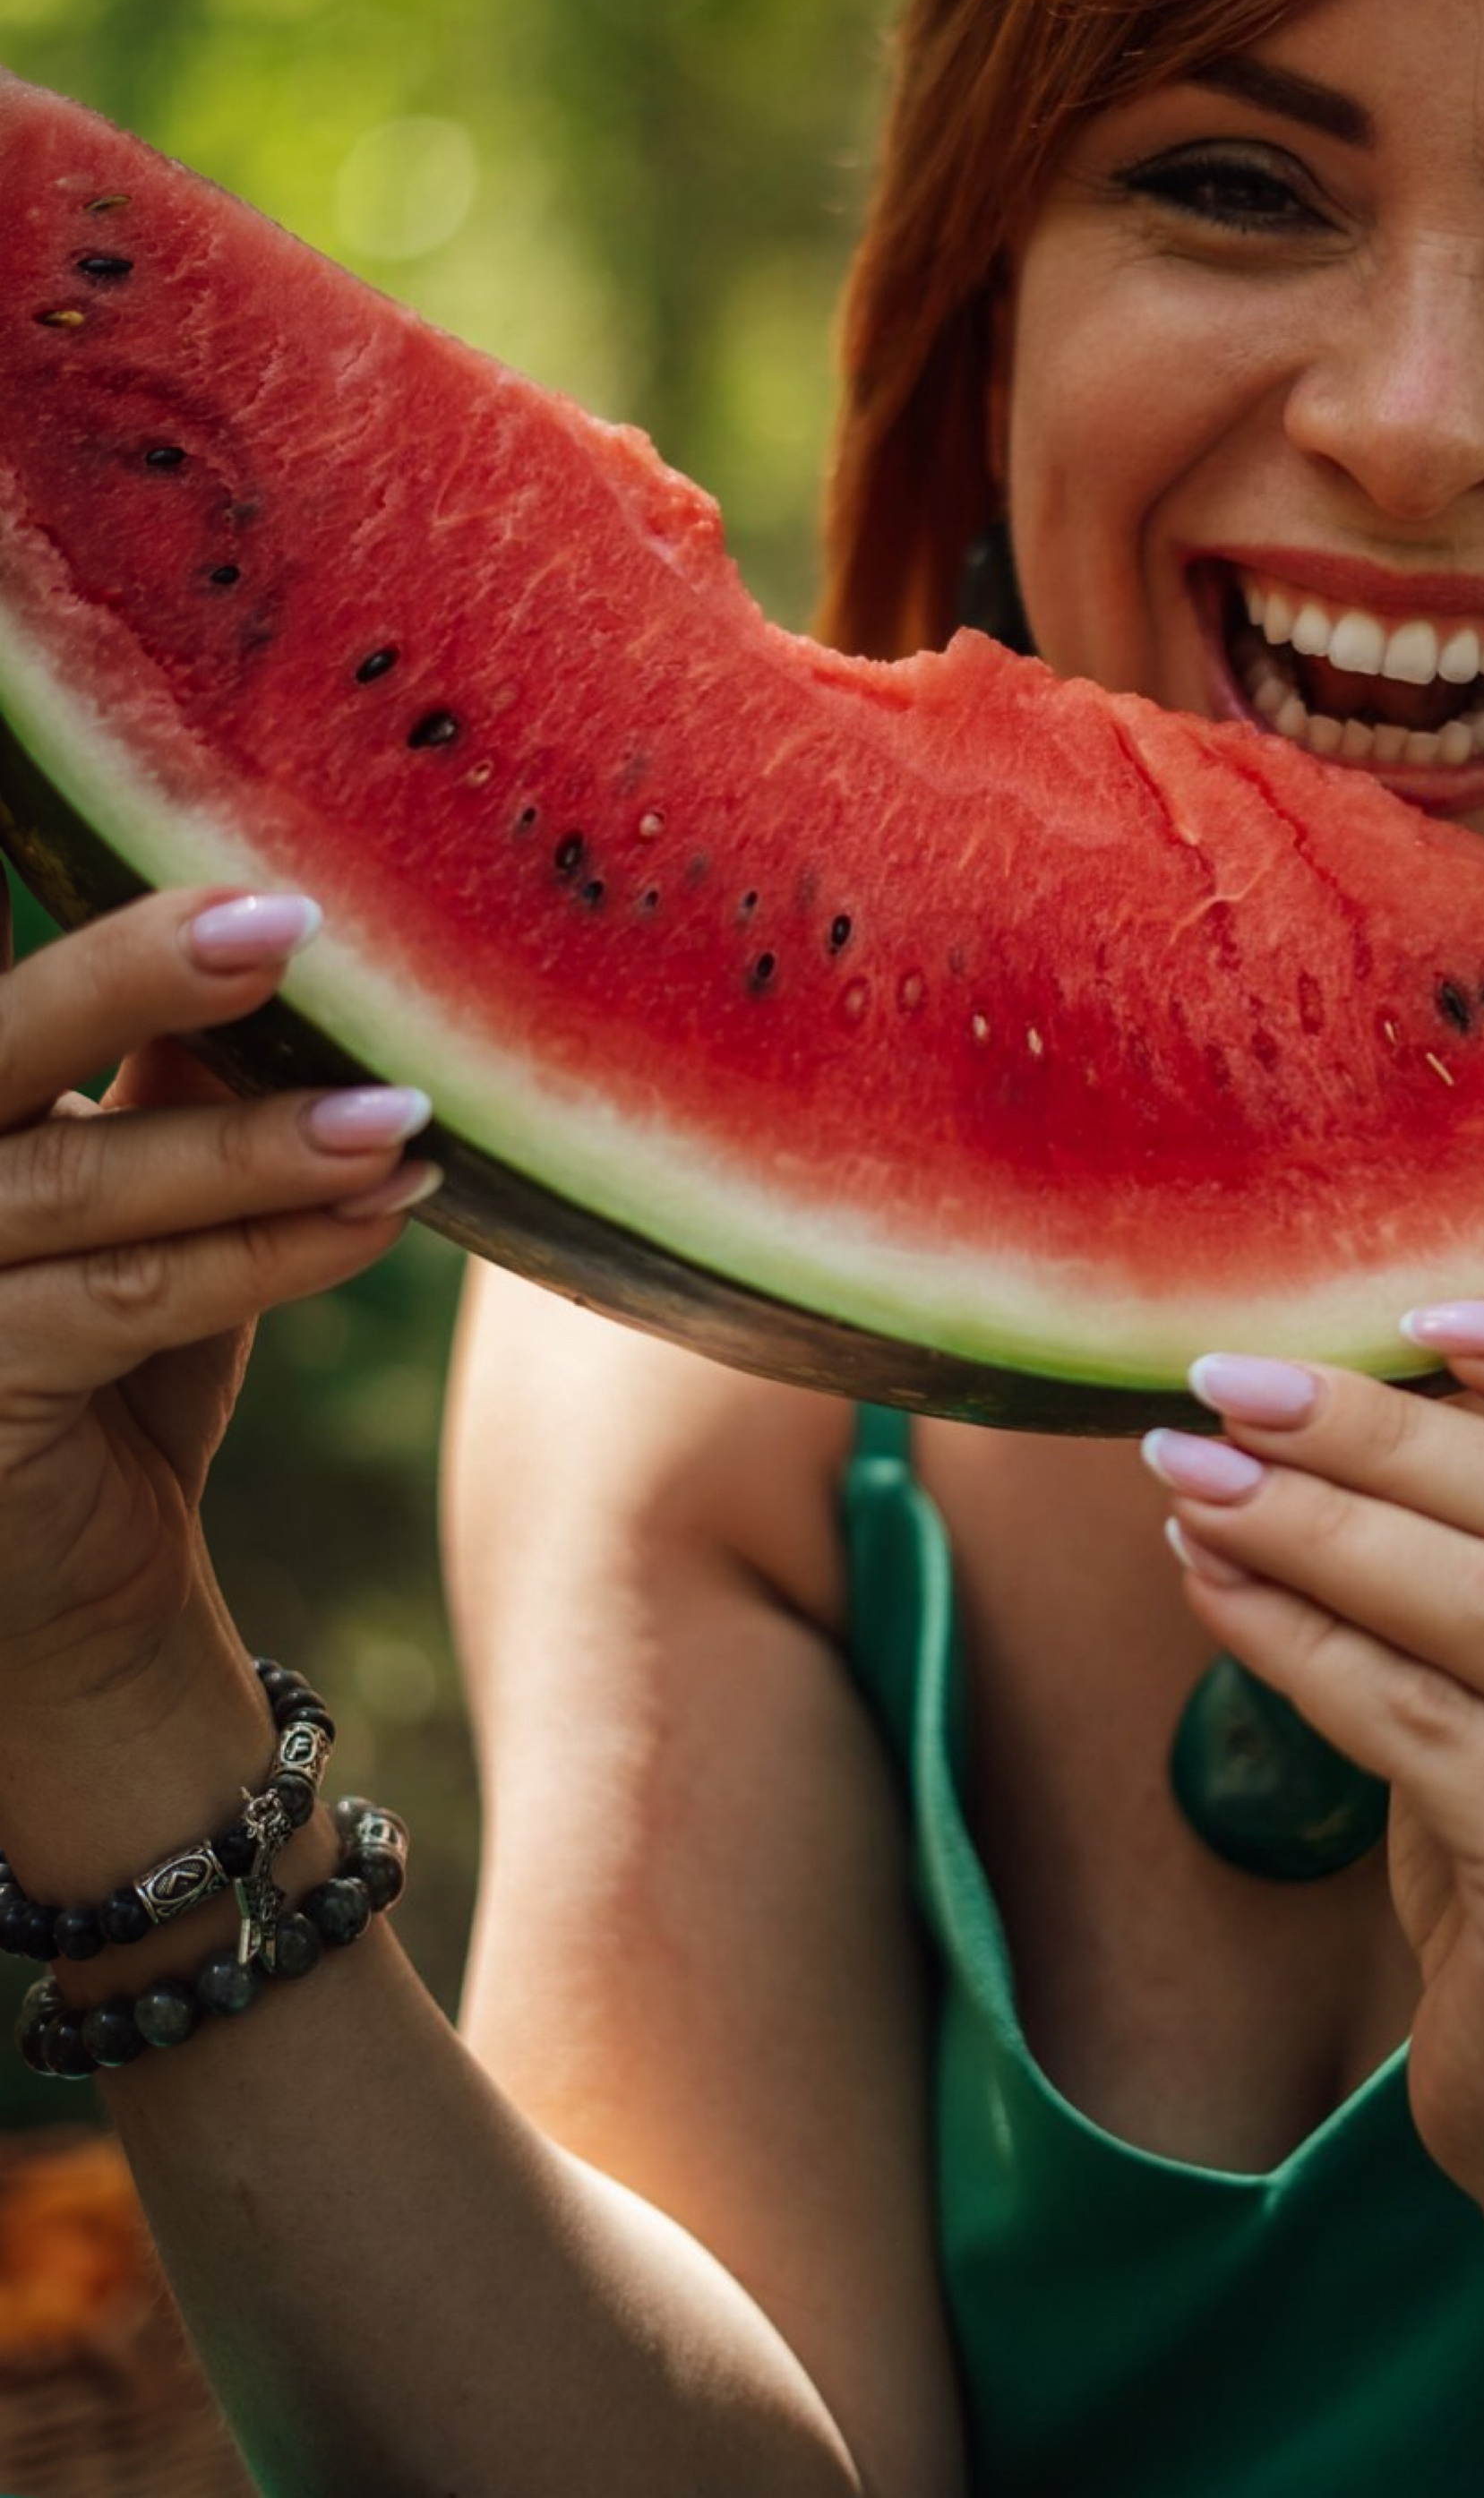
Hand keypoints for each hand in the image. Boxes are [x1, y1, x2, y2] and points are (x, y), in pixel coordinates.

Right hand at [0, 881, 433, 1733]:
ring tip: (399, 1115)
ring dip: (256, 1145)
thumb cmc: (106, 1382)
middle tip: (288, 925)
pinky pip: (129, 1296)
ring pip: (82, 1183)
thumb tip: (260, 935)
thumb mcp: (142, 1213)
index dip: (103, 932)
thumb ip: (166, 1089)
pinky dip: (266, 1252)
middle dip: (136, 973)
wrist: (70, 1618)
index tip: (236, 879)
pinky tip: (376, 1221)